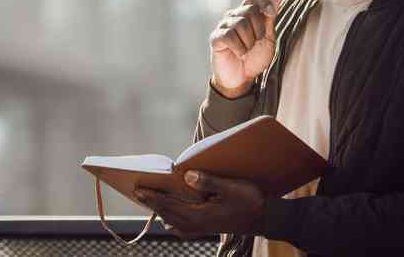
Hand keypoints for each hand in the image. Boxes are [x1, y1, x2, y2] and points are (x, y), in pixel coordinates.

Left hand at [134, 170, 265, 237]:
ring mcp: (203, 228)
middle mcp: (198, 225)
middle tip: (137, 192)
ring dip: (161, 211)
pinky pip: (184, 228)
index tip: (139, 189)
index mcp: (200, 215)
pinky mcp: (208, 228)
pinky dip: (174, 222)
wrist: (266, 218)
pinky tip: (171, 219)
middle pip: (168, 215)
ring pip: (175, 222)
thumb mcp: (232, 187)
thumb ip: (209, 181)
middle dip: (152, 204)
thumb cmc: (251, 200)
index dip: (153, 198)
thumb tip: (186, 175)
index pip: (170, 206)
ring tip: (151, 201)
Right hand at [210, 0, 283, 97]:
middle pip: (250, 10)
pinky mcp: (216, 38)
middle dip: (259, 30)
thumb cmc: (255, 58)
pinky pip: (230, 36)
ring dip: (249, 42)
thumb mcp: (268, 38)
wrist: (242, 78)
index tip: (271, 13)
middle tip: (255, 43)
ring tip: (246, 50)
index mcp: (248, 13)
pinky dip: (239, 48)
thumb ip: (270, 18)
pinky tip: (238, 54)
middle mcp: (234, 16)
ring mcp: (223, 26)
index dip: (264, 0)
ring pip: (241, 24)